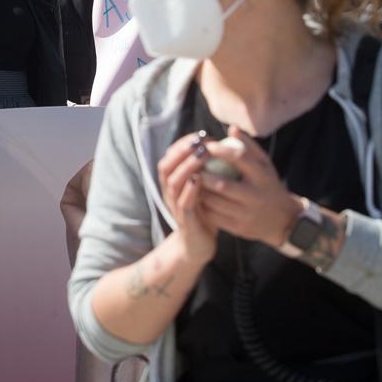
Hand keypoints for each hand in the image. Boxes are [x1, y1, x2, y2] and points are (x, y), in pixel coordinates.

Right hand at [157, 133, 219, 267]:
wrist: (197, 246)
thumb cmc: (203, 213)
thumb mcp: (200, 189)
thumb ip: (203, 170)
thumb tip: (215, 145)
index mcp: (173, 183)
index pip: (170, 157)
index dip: (182, 144)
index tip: (199, 135)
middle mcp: (170, 193)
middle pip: (166, 166)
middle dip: (182, 151)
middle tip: (199, 141)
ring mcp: (175, 207)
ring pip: (173, 182)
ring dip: (187, 167)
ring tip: (201, 155)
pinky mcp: (185, 221)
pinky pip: (184, 203)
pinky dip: (190, 190)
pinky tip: (199, 179)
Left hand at [197, 126, 302, 249]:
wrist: (284, 221)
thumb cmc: (268, 185)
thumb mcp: (265, 165)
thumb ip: (249, 147)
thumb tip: (231, 129)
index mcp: (262, 177)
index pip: (240, 159)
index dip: (221, 151)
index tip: (206, 145)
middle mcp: (256, 196)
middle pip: (223, 184)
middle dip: (204, 174)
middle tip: (192, 166)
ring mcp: (247, 214)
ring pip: (215, 202)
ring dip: (200, 191)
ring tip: (192, 181)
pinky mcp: (239, 228)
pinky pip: (214, 216)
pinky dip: (203, 206)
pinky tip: (197, 198)